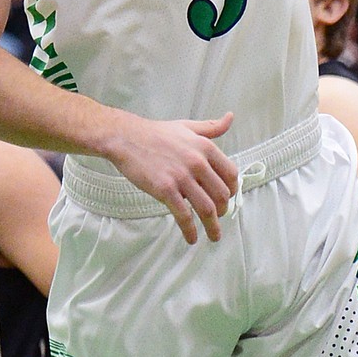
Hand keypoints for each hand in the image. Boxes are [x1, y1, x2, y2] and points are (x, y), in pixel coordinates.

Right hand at [106, 110, 237, 244]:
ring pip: (207, 209)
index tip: (227, 197)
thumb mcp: (187, 126)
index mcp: (205, 147)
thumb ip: (211, 127)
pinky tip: (191, 238)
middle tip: (219, 217)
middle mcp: (197, 162)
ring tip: (214, 236)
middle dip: (223, 210)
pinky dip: (190, 230)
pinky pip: (184, 215)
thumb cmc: (156, 133)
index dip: (231, 189)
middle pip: (221, 195)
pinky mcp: (165, 190)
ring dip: (213, 227)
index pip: (230, 174)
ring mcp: (181, 177)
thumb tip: (230, 118)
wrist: (126, 137)